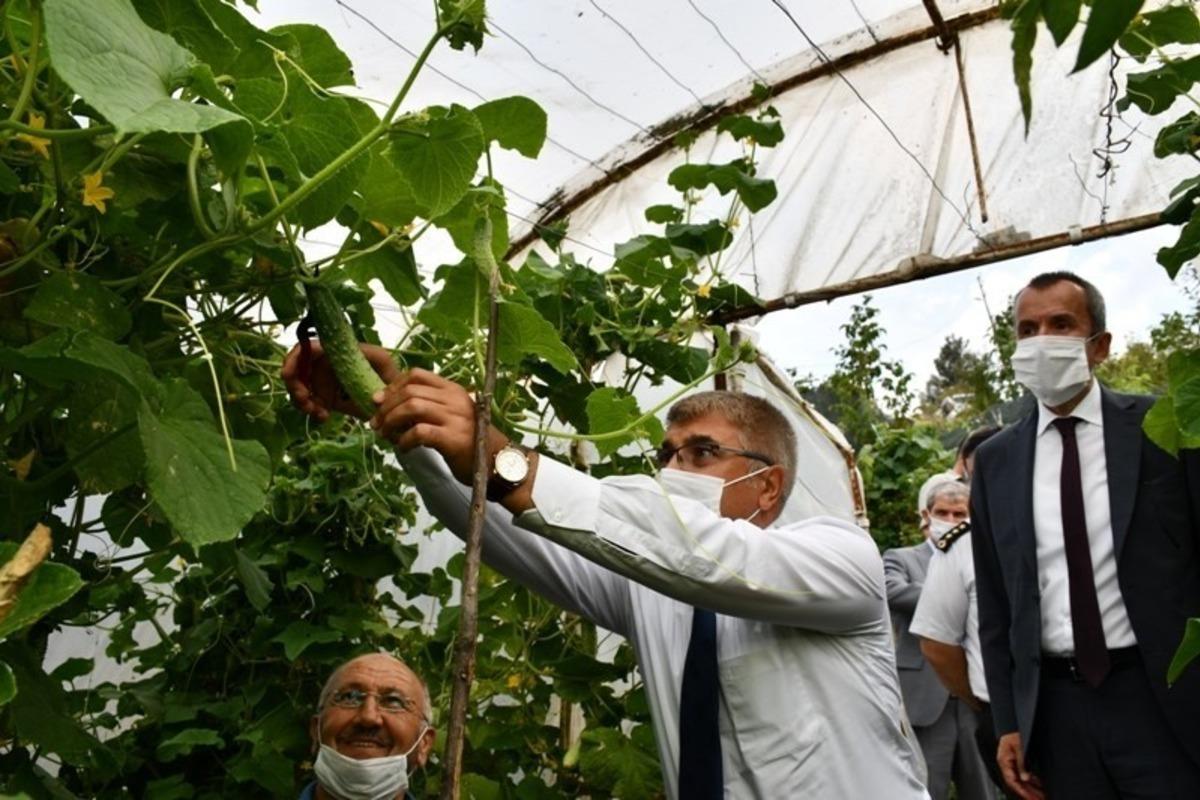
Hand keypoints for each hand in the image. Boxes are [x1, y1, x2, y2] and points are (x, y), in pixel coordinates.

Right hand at [280, 341, 398, 421]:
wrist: (393, 402)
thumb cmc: (389, 374)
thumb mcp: (380, 360)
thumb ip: (365, 353)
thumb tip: (343, 354)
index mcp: (334, 351)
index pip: (305, 348)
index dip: (292, 359)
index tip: (288, 375)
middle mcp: (325, 364)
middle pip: (296, 371)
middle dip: (295, 387)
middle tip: (305, 402)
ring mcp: (323, 382)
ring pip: (300, 389)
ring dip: (302, 402)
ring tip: (318, 412)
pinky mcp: (325, 399)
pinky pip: (310, 404)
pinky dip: (313, 411)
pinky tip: (324, 417)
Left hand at [370, 368, 506, 485]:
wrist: (497, 462)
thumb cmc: (470, 440)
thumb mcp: (450, 415)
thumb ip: (427, 407)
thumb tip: (387, 404)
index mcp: (452, 389)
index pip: (416, 375)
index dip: (392, 386)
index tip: (379, 402)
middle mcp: (454, 399)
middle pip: (410, 391)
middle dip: (386, 407)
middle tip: (376, 424)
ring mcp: (456, 417)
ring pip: (412, 407)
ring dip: (392, 421)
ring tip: (386, 435)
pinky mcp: (454, 438)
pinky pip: (420, 432)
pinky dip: (405, 440)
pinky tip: (404, 448)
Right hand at [997, 732, 1044, 799]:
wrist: (1015, 720)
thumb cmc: (1015, 730)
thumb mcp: (1020, 747)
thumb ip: (1022, 763)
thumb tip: (1025, 778)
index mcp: (1004, 760)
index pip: (1012, 781)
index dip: (1022, 791)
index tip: (1032, 798)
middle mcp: (1008, 762)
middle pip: (1018, 782)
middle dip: (1029, 792)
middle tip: (1039, 799)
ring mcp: (1013, 761)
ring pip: (1022, 779)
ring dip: (1032, 788)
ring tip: (1042, 794)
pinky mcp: (1018, 758)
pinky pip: (1025, 773)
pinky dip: (1032, 780)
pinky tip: (1040, 785)